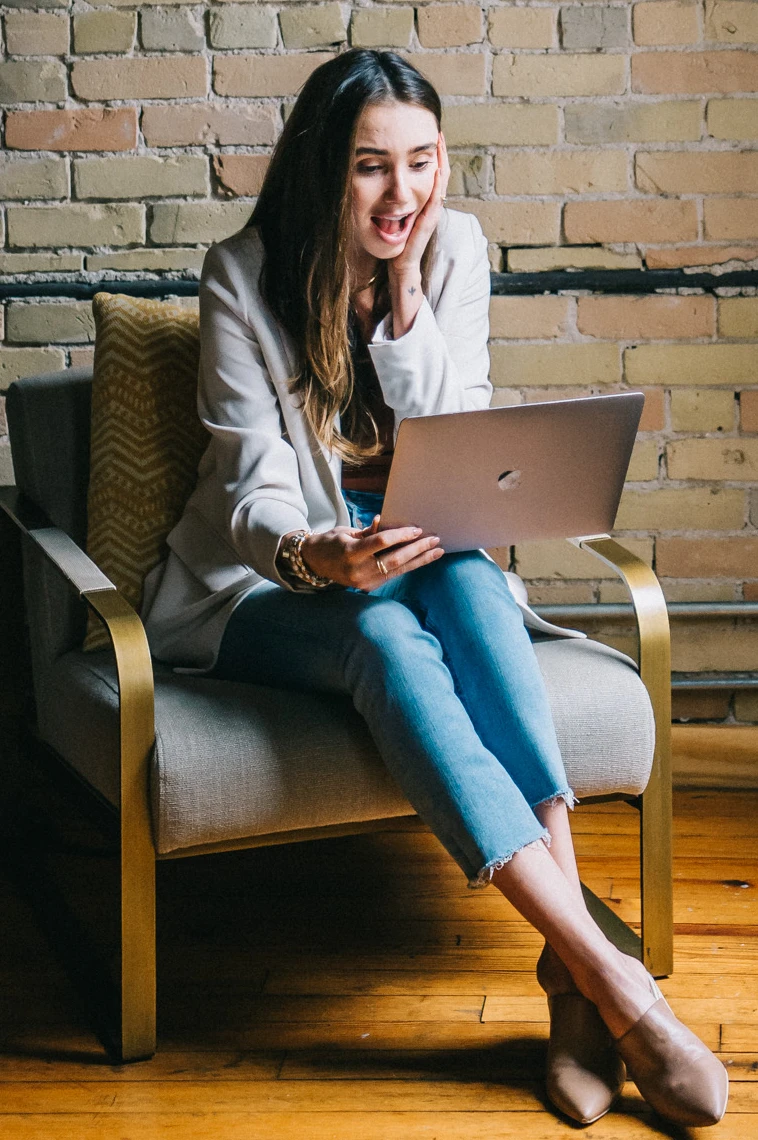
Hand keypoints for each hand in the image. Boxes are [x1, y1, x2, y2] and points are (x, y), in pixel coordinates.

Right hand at [298, 516, 443, 591]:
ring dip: (419, 560)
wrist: (314, 564)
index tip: (417, 529)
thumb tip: (387, 524)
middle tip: (434, 540)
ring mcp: (364, 582)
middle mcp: (358, 570)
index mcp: (350, 553)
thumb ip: (368, 532)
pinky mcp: (369, 587)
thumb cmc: (331, 542)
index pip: (381, 543)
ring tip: (437, 551)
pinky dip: (409, 566)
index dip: (400, 535)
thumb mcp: (346, 532)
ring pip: (398, 570)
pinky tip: (422, 559)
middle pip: (394, 559)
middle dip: (417, 549)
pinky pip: (394, 575)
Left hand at [388, 133, 449, 283]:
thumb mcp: (395, 215)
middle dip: (440, 151)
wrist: (400, 264)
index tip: (429, 134)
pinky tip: (437, 167)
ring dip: (442, 161)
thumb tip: (381, 181)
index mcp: (424, 202)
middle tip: (437, 130)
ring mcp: (432, 212)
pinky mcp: (429, 221)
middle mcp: (431, 205)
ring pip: (441, 181)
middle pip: (441, 172)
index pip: (432, 172)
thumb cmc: (396, 243)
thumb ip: (394, 200)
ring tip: (440, 142)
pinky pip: (436, 197)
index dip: (432, 154)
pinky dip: (438, 182)